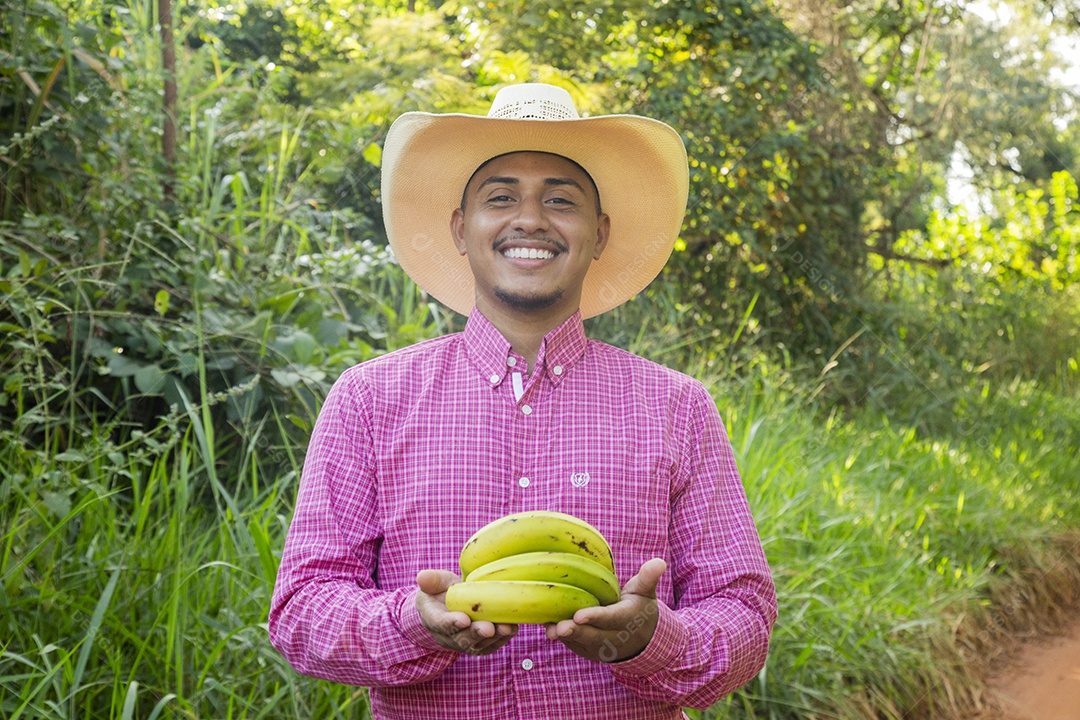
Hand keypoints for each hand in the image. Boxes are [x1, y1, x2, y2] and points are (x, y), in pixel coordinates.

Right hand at [415, 569, 517, 655]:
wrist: (448, 605)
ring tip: (506, 628)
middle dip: (476, 633)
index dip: (451, 623)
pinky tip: (512, 628)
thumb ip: (430, 580)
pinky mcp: (480, 645)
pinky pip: (490, 645)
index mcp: (433, 618)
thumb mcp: (434, 582)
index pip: (440, 624)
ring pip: (478, 645)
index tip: (463, 619)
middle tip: (489, 628)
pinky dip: (502, 638)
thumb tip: (422, 577)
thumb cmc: (441, 591)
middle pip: (461, 639)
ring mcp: (464, 643)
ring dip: (493, 637)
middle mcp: (448, 636)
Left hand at [544, 558, 665, 662]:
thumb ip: (648, 578)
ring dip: (565, 637)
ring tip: (549, 629)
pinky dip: (561, 638)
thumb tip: (659, 562)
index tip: (579, 615)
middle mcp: (614, 637)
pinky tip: (546, 625)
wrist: (642, 638)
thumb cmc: (639, 606)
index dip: (596, 617)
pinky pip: (573, 645)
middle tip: (559, 627)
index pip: (611, 619)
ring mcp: (600, 647)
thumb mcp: (645, 592)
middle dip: (576, 632)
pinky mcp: (588, 650)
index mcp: (627, 619)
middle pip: (593, 636)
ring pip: (580, 643)